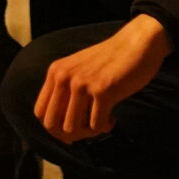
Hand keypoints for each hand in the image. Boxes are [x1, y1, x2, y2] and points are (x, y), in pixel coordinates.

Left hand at [36, 17, 172, 141]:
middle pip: (52, 125)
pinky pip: (96, 126)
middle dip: (69, 135)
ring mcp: (82, 83)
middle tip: (87, 129)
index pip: (40, 113)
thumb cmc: (110, 60)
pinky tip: (112, 117)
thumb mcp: (78, 69)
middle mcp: (65, 76)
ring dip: (88, 132)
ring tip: (101, 121)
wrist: (138, 42)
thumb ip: (65, 90)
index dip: (53, 127)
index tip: (71, 129)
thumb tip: (60, 130)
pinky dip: (105, 126)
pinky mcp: (103, 90)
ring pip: (72, 129)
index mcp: (56, 71)